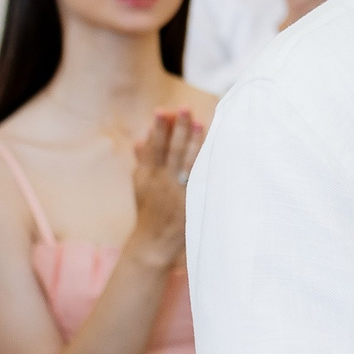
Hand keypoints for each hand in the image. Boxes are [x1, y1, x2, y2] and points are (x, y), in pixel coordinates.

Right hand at [125, 108, 202, 269]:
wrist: (152, 243)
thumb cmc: (148, 211)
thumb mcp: (140, 185)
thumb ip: (142, 160)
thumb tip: (140, 138)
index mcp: (147, 176)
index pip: (153, 148)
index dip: (158, 129)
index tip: (162, 110)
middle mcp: (162, 182)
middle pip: (171, 151)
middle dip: (178, 129)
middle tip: (185, 109)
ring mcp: (178, 193)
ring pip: (186, 163)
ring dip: (193, 142)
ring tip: (199, 123)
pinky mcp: (191, 203)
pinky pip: (200, 181)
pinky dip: (205, 165)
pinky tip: (214, 151)